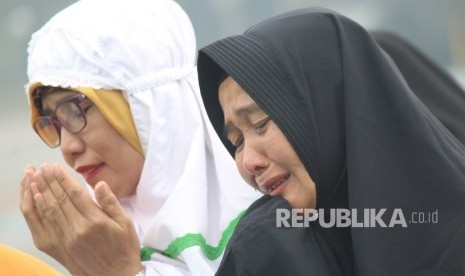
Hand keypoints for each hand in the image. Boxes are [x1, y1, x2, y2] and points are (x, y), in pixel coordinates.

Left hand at [20, 163, 141, 275]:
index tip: (54, 166)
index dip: (63, 178)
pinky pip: (45, 226)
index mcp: (95, 221)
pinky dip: (39, 210)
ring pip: (49, 210)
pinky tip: (36, 199)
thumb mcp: (126, 224)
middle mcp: (78, 229)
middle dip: (49, 181)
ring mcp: (67, 239)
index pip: (74, 194)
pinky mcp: (60, 248)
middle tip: (42, 167)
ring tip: (34, 177)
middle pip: (59, 199)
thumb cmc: (124, 249)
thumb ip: (111, 203)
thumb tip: (99, 183)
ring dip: (40, 191)